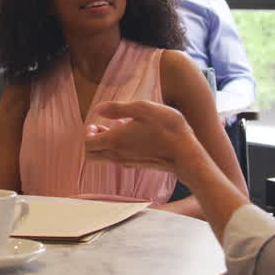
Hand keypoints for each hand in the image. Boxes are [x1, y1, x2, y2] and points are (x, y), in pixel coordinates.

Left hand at [84, 100, 204, 173]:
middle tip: (102, 127)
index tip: (98, 122)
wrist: (186, 154)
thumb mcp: (143, 109)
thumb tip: (98, 109)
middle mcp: (117, 155)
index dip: (88, 133)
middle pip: (91, 155)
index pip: (87, 144)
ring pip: (104, 157)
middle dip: (92, 141)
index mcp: (115, 141)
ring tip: (119, 127)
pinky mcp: (137, 165)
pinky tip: (133, 134)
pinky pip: (118, 159)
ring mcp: (127, 162)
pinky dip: (118, 148)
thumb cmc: (167, 128)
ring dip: (106, 143)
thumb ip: (118, 109)